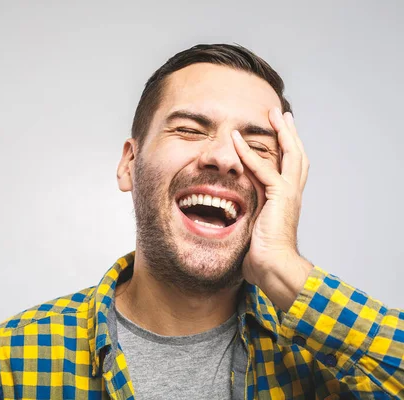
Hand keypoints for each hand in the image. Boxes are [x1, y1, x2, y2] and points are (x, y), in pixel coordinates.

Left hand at [231, 107, 312, 310]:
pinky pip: (263, 169)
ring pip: (290, 154)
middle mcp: (291, 193)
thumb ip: (247, 217)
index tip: (279, 134)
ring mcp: (288, 193)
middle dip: (289, 133)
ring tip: (272, 115)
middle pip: (297, 155)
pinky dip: (248, 153)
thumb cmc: (261, 257)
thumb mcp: (252, 229)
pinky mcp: (280, 196)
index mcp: (285, 200)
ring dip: (280, 132)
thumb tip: (229, 219)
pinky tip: (236, 140)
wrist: (273, 268)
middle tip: (281, 115)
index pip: (289, 167)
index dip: (285, 149)